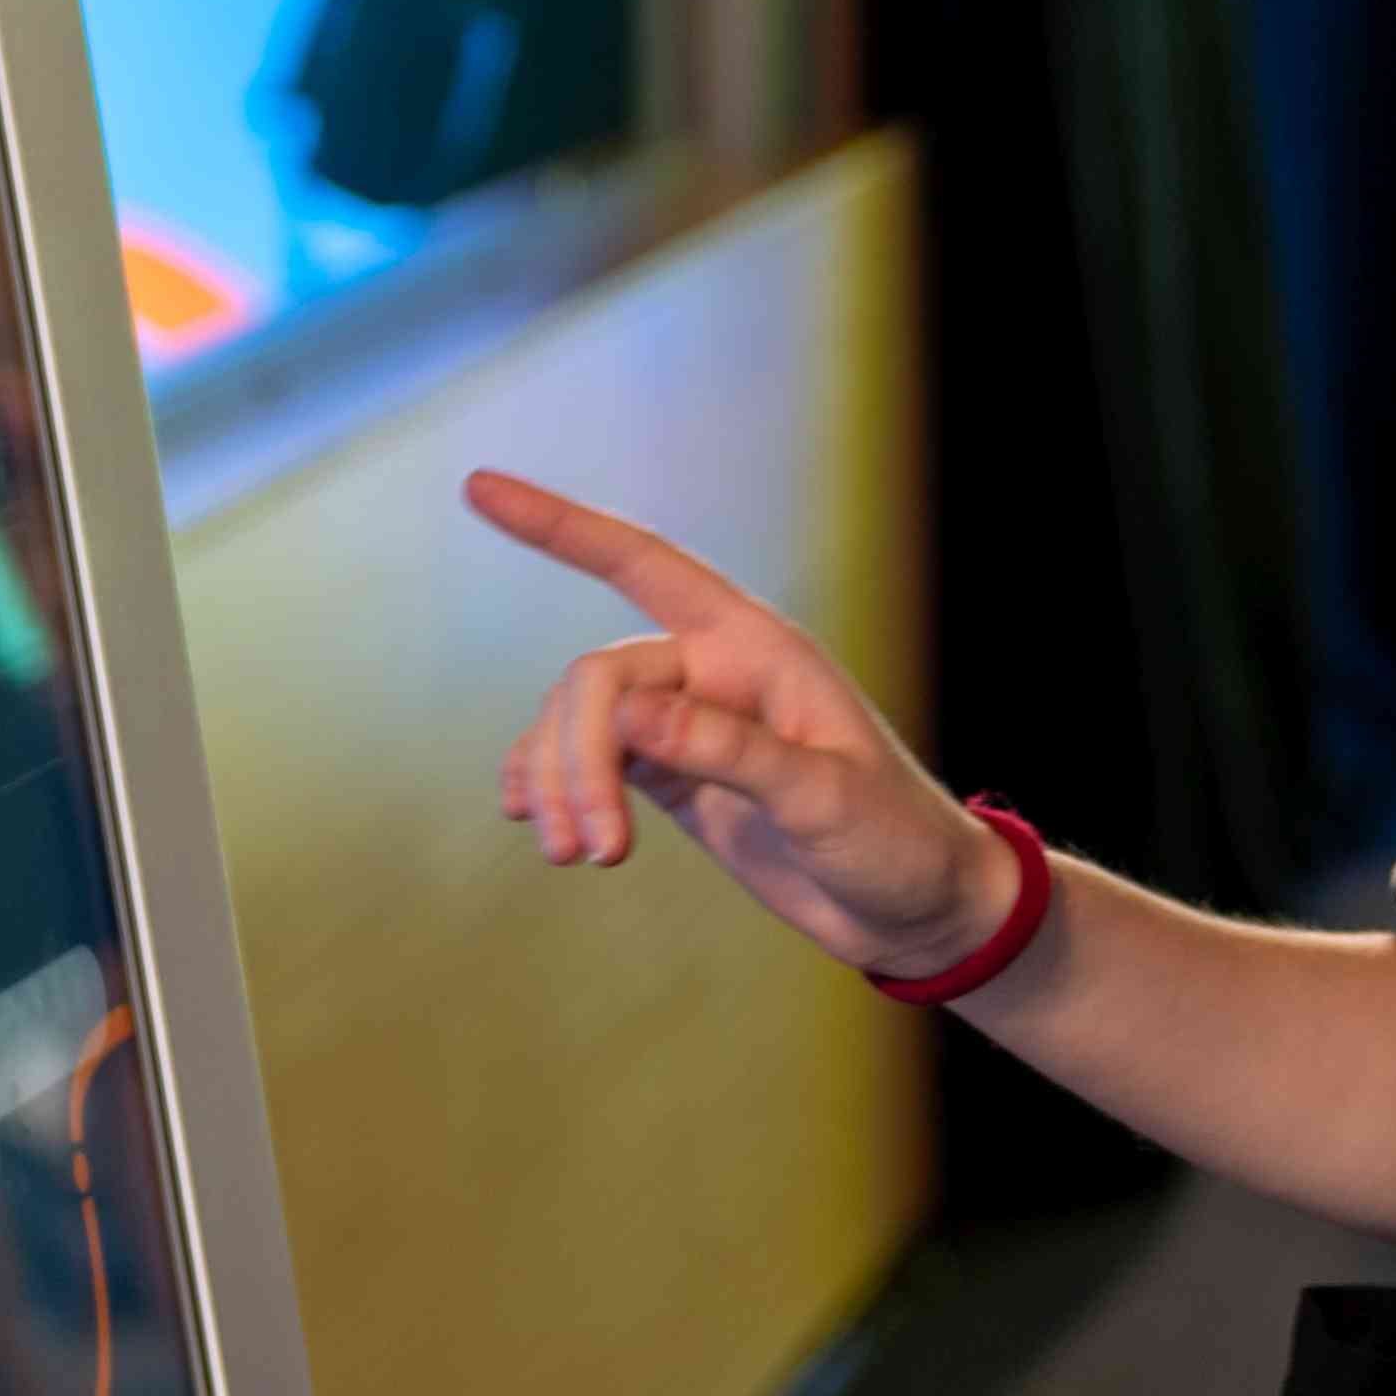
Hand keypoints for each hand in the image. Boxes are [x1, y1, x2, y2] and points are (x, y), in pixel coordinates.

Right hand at [466, 474, 1021, 983]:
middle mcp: (713, 673)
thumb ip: (731, 752)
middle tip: (592, 853)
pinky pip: (586, 762)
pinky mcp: (673, 779)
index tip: (479, 489)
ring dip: (560, 787)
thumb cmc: (893, 839)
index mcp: (757, 649)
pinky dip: (550, 787)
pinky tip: (537, 823)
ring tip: (577, 859)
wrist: (916, 906)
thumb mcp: (826, 797)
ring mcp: (687, 726)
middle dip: (577, 761)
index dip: (561, 526)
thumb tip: (628, 715)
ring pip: (581, 726)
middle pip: (597, 682)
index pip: (644, 564)